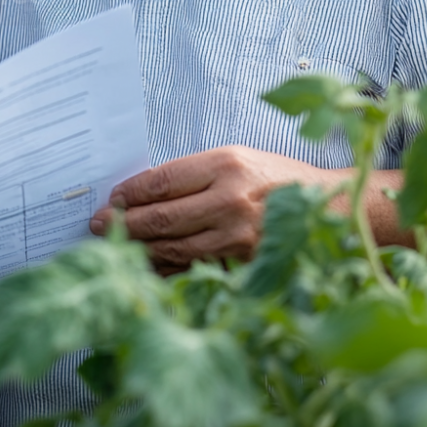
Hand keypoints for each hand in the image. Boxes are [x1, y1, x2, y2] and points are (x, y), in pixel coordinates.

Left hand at [89, 146, 326, 271]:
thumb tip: (144, 191)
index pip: (161, 182)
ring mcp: (239, 237)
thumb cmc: (276, 177)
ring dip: (139, 248)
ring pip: (174, 247)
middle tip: (98, 225)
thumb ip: (194, 174)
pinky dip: (167, 267)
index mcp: (225, 165)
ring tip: (115, 245)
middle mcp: (230, 200)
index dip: (130, 193)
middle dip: (123, 223)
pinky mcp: (246, 264)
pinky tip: (148, 265)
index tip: (111, 198)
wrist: (329, 207)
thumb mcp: (236, 158)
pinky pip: (196, 268)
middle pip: (162, 217)